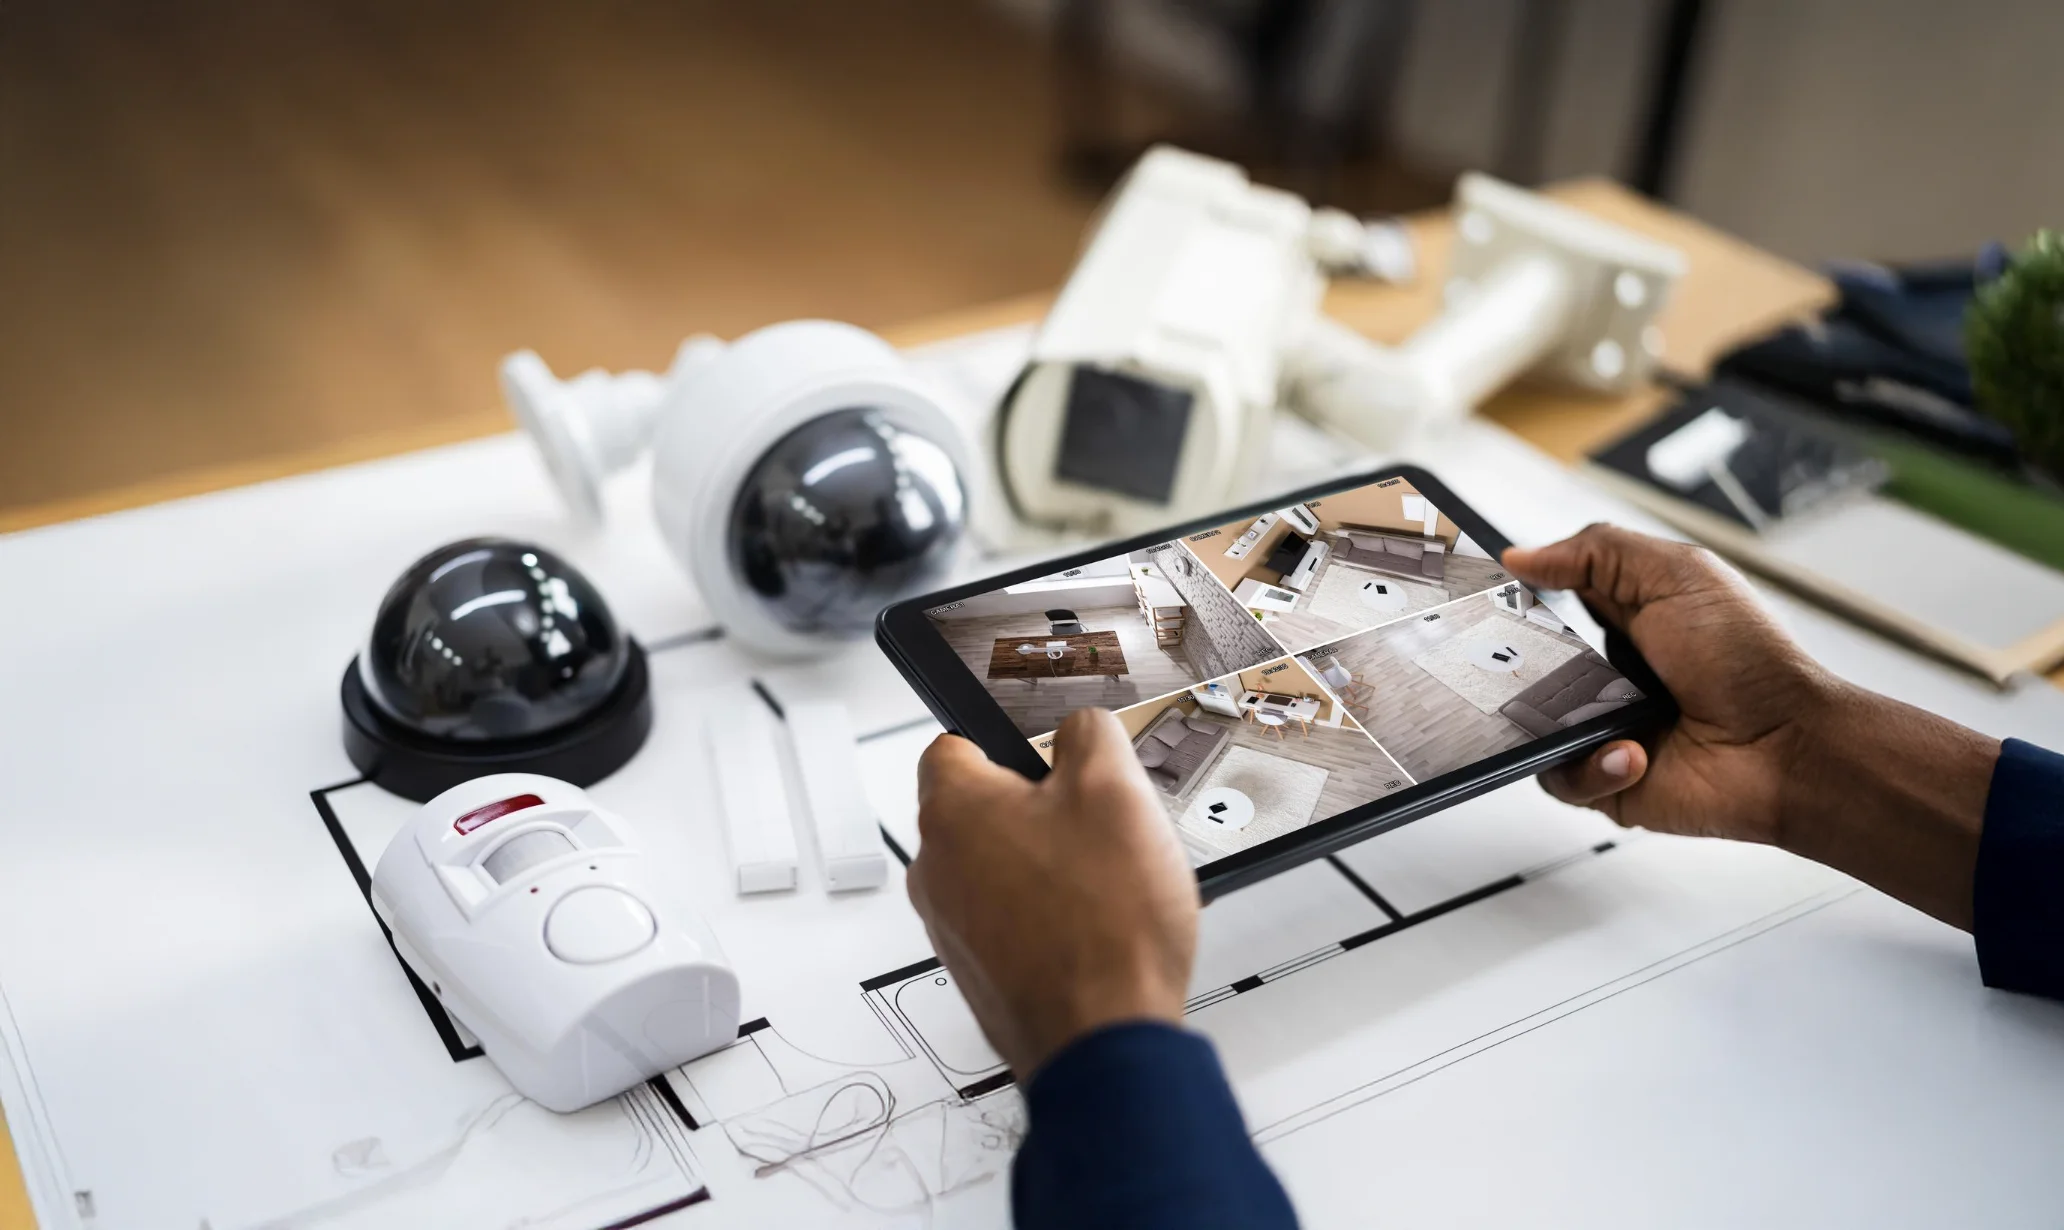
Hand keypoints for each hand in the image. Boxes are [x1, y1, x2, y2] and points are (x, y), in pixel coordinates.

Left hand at [906, 708, 1199, 1077]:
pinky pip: (1014, 921)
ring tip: (1107, 884)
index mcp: (952, 812)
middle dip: (1042, 810)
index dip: (1007, 740)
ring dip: (1051, 866)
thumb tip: (1080, 729)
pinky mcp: (981, 972)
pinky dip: (1052, 918)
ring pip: (1003, 868)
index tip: (1043, 751)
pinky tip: (1100, 929)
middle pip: (986, 810)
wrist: (1103, 1042)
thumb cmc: (1102, 929)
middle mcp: (937, 871)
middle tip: (1098, 824)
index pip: (954, 742)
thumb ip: (1089, 735)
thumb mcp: (1116, 791)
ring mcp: (953, 927)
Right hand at [1501, 524, 1830, 843]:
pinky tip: (1633, 753)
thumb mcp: (1679, 575)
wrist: (1787, 749)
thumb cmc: (1753, 664)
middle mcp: (1608, 672)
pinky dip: (1592, 767)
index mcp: (1624, 617)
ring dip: (1563, 721)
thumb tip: (1523, 555)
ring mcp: (1602, 725)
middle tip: (1544, 663)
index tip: (1497, 593)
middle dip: (1522, 664)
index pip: (1547, 598)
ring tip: (1611, 716)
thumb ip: (1597, 552)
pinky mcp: (1603, 777)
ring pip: (1529, 724)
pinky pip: (1558, 775)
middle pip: (1524, 663)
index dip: (1517, 596)